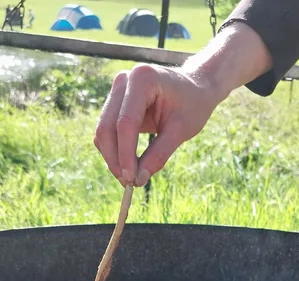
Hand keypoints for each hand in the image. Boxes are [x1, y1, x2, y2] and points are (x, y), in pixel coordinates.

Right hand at [95, 64, 223, 186]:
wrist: (195, 88)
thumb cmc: (193, 105)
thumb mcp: (181, 130)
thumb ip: (159, 154)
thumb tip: (137, 180)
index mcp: (143, 79)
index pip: (125, 122)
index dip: (125, 153)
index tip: (131, 179)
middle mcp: (124, 81)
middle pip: (107, 127)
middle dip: (115, 159)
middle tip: (128, 183)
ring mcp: (116, 91)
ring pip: (103, 131)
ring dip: (112, 158)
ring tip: (131, 178)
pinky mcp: (114, 103)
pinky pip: (107, 132)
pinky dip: (115, 151)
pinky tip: (129, 165)